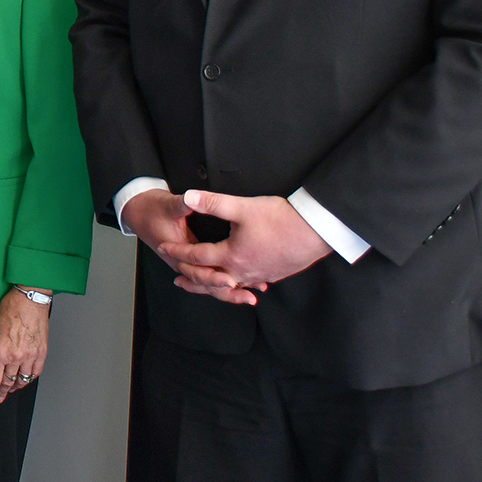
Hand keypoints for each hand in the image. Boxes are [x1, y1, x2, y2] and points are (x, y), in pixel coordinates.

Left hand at [0, 288, 50, 402]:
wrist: (30, 299)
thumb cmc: (11, 309)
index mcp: (1, 351)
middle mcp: (16, 356)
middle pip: (8, 382)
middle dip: (2, 392)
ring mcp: (30, 355)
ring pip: (23, 380)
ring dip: (16, 387)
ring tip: (11, 390)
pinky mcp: (42, 353)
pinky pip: (36, 372)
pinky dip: (30, 378)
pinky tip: (25, 379)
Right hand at [124, 186, 254, 302]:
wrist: (139, 210)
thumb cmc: (152, 210)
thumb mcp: (168, 205)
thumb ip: (182, 204)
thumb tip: (191, 198)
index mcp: (176, 253)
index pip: (196, 272)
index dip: (214, 277)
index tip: (231, 279)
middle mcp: (182, 263)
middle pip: (207, 284)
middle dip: (228, 292)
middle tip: (248, 295)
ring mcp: (187, 264)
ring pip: (210, 284)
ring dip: (230, 292)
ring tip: (251, 295)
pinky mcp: (194, 260)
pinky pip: (211, 276)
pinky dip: (226, 282)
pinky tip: (243, 285)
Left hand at [154, 190, 332, 302]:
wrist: (317, 232)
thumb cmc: (282, 219)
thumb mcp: (243, 207)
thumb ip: (213, 203)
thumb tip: (187, 196)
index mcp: (231, 255)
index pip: (197, 256)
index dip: (178, 250)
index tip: (164, 247)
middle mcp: (243, 271)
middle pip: (210, 279)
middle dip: (191, 278)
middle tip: (176, 278)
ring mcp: (260, 275)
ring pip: (230, 285)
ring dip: (213, 285)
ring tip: (205, 285)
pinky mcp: (273, 274)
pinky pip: (249, 284)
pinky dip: (237, 285)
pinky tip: (239, 282)